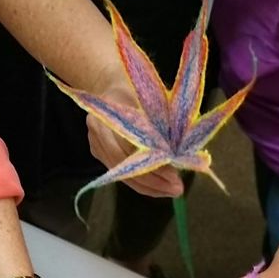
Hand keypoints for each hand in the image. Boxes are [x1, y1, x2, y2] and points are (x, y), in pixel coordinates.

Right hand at [87, 83, 182, 198]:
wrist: (109, 86)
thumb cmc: (133, 89)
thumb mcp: (148, 100)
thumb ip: (160, 122)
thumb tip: (181, 150)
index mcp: (106, 116)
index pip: (131, 148)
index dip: (153, 164)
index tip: (175, 173)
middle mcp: (97, 134)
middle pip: (126, 168)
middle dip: (154, 182)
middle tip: (177, 189)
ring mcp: (97, 147)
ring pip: (124, 176)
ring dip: (150, 187)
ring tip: (172, 191)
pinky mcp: (101, 155)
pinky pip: (123, 175)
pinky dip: (142, 182)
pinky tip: (160, 187)